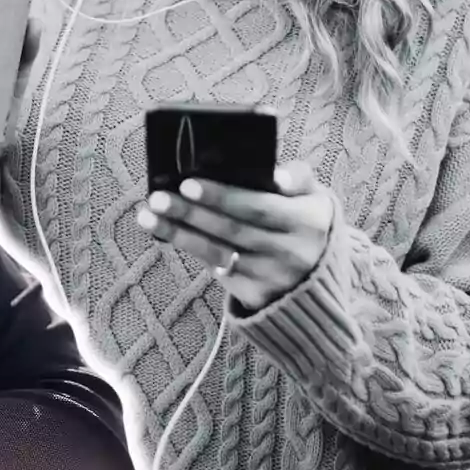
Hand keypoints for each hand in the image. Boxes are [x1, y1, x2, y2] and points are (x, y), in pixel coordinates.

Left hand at [136, 161, 335, 310]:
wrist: (321, 281)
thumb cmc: (308, 225)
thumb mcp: (316, 200)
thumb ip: (299, 179)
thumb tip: (277, 175)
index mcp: (307, 223)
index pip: (258, 207)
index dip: (222, 196)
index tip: (188, 183)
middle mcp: (290, 253)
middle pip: (232, 230)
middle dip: (191, 212)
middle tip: (159, 197)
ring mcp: (270, 277)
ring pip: (218, 252)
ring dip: (179, 232)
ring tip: (149, 215)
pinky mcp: (254, 295)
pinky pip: (215, 267)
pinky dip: (188, 247)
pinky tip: (163, 231)